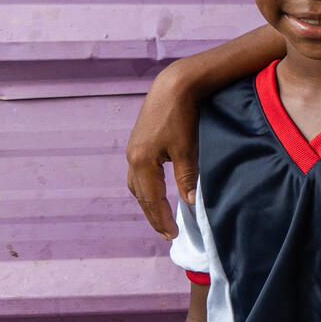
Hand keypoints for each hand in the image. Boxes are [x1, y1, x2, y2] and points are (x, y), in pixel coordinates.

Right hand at [125, 65, 201, 239]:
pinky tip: (154, 190)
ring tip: (160, 216)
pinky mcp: (137, 142)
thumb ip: (186, 177)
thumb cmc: (182, 116)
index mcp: (142, 162)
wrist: (173, 86)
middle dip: (153, 215)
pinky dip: (145, 186)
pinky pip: (137, 172)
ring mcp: (132, 149)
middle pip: (140, 195)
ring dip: (147, 202)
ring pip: (136, 185)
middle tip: (167, 232)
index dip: (161, 219)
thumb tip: (189, 203)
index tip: (172, 235)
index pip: (151, 199)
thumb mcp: (187, 149)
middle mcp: (132, 158)